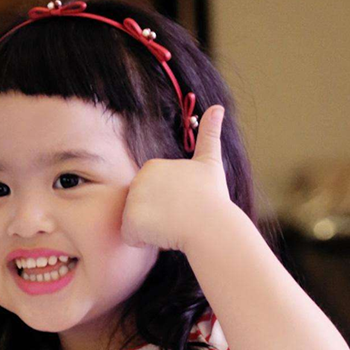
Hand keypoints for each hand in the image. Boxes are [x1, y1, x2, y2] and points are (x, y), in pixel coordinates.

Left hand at [120, 105, 234, 252]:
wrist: (211, 224)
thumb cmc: (212, 197)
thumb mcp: (210, 162)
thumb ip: (209, 134)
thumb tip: (218, 107)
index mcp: (152, 166)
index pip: (150, 194)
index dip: (167, 204)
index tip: (184, 203)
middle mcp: (138, 179)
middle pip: (140, 208)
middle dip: (157, 217)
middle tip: (180, 216)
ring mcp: (133, 199)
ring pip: (135, 223)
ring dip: (152, 230)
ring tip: (174, 226)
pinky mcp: (131, 220)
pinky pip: (132, 238)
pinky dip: (145, 242)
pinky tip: (164, 235)